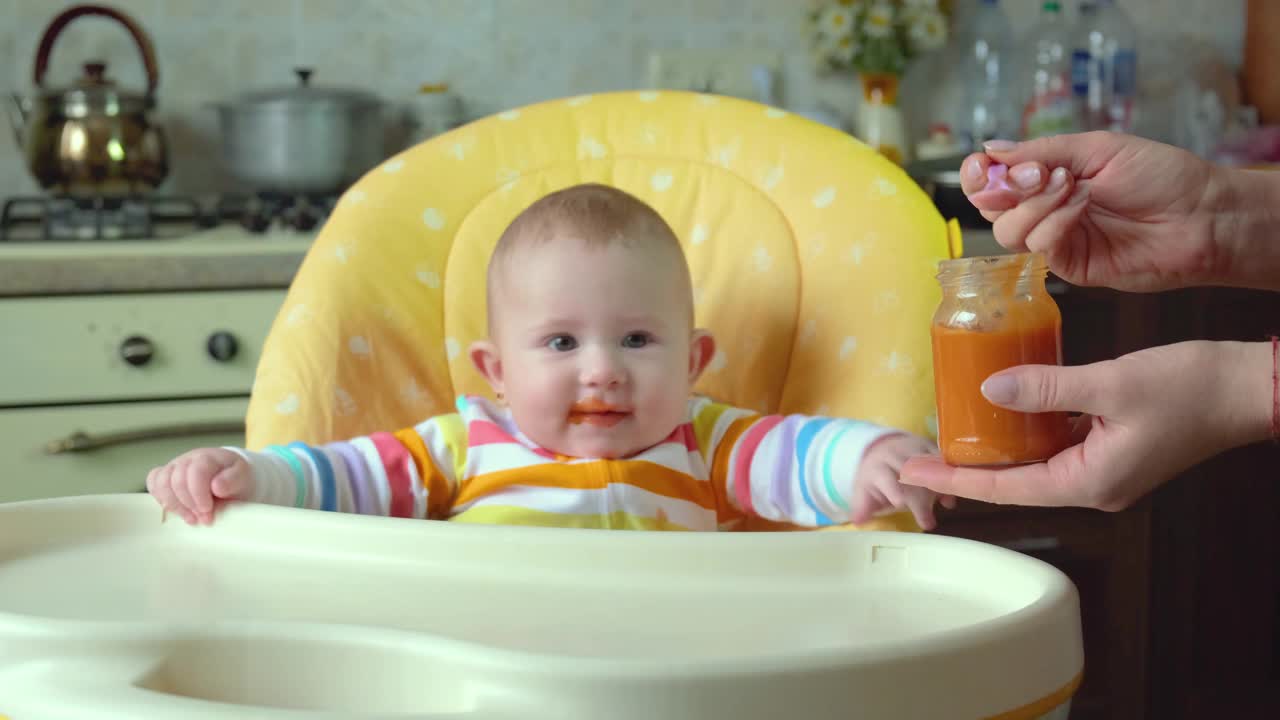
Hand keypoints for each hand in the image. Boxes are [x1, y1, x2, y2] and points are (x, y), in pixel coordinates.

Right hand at [146, 448, 252, 524]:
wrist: (232, 478)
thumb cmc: (236, 479)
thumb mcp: (243, 479)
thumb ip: (232, 481)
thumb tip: (216, 486)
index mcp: (209, 457)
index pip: (196, 471)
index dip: (199, 493)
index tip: (208, 510)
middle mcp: (189, 459)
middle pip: (176, 479)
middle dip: (189, 504)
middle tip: (204, 518)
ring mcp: (175, 466)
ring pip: (161, 483)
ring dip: (175, 505)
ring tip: (191, 518)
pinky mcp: (166, 475)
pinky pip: (153, 483)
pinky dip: (162, 499)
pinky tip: (178, 510)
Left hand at [852, 433, 954, 530]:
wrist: (882, 451)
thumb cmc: (875, 479)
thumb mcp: (864, 493)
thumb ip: (863, 508)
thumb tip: (858, 522)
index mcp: (877, 467)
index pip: (886, 479)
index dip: (894, 491)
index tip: (900, 504)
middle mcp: (895, 454)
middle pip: (912, 475)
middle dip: (921, 498)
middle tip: (927, 522)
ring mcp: (914, 448)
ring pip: (930, 466)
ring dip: (938, 487)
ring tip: (944, 505)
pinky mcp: (930, 445)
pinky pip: (942, 461)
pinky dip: (948, 479)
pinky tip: (950, 498)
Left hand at [900, 341, 1273, 509]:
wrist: (1249, 388)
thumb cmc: (1192, 388)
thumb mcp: (1111, 382)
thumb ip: (1047, 389)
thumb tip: (990, 390)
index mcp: (1090, 483)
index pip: (1006, 488)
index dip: (955, 480)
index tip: (912, 473)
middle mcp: (1094, 486)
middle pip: (1014, 482)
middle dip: (966, 469)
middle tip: (918, 456)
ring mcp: (1104, 470)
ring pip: (1034, 463)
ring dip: (994, 450)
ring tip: (950, 435)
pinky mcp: (1113, 450)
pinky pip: (1057, 445)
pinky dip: (1026, 432)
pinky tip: (1002, 410)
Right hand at [962, 132, 1225, 292]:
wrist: (1201, 215)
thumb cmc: (1161, 176)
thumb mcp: (1097, 148)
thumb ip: (1042, 151)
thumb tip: (991, 150)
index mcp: (1047, 178)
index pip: (993, 179)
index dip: (978, 175)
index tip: (983, 166)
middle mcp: (1044, 210)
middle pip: (990, 208)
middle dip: (1005, 188)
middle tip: (1035, 175)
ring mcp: (1055, 240)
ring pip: (1008, 231)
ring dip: (1035, 205)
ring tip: (1073, 189)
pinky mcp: (1069, 266)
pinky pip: (1039, 247)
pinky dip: (1054, 224)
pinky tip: (1081, 208)